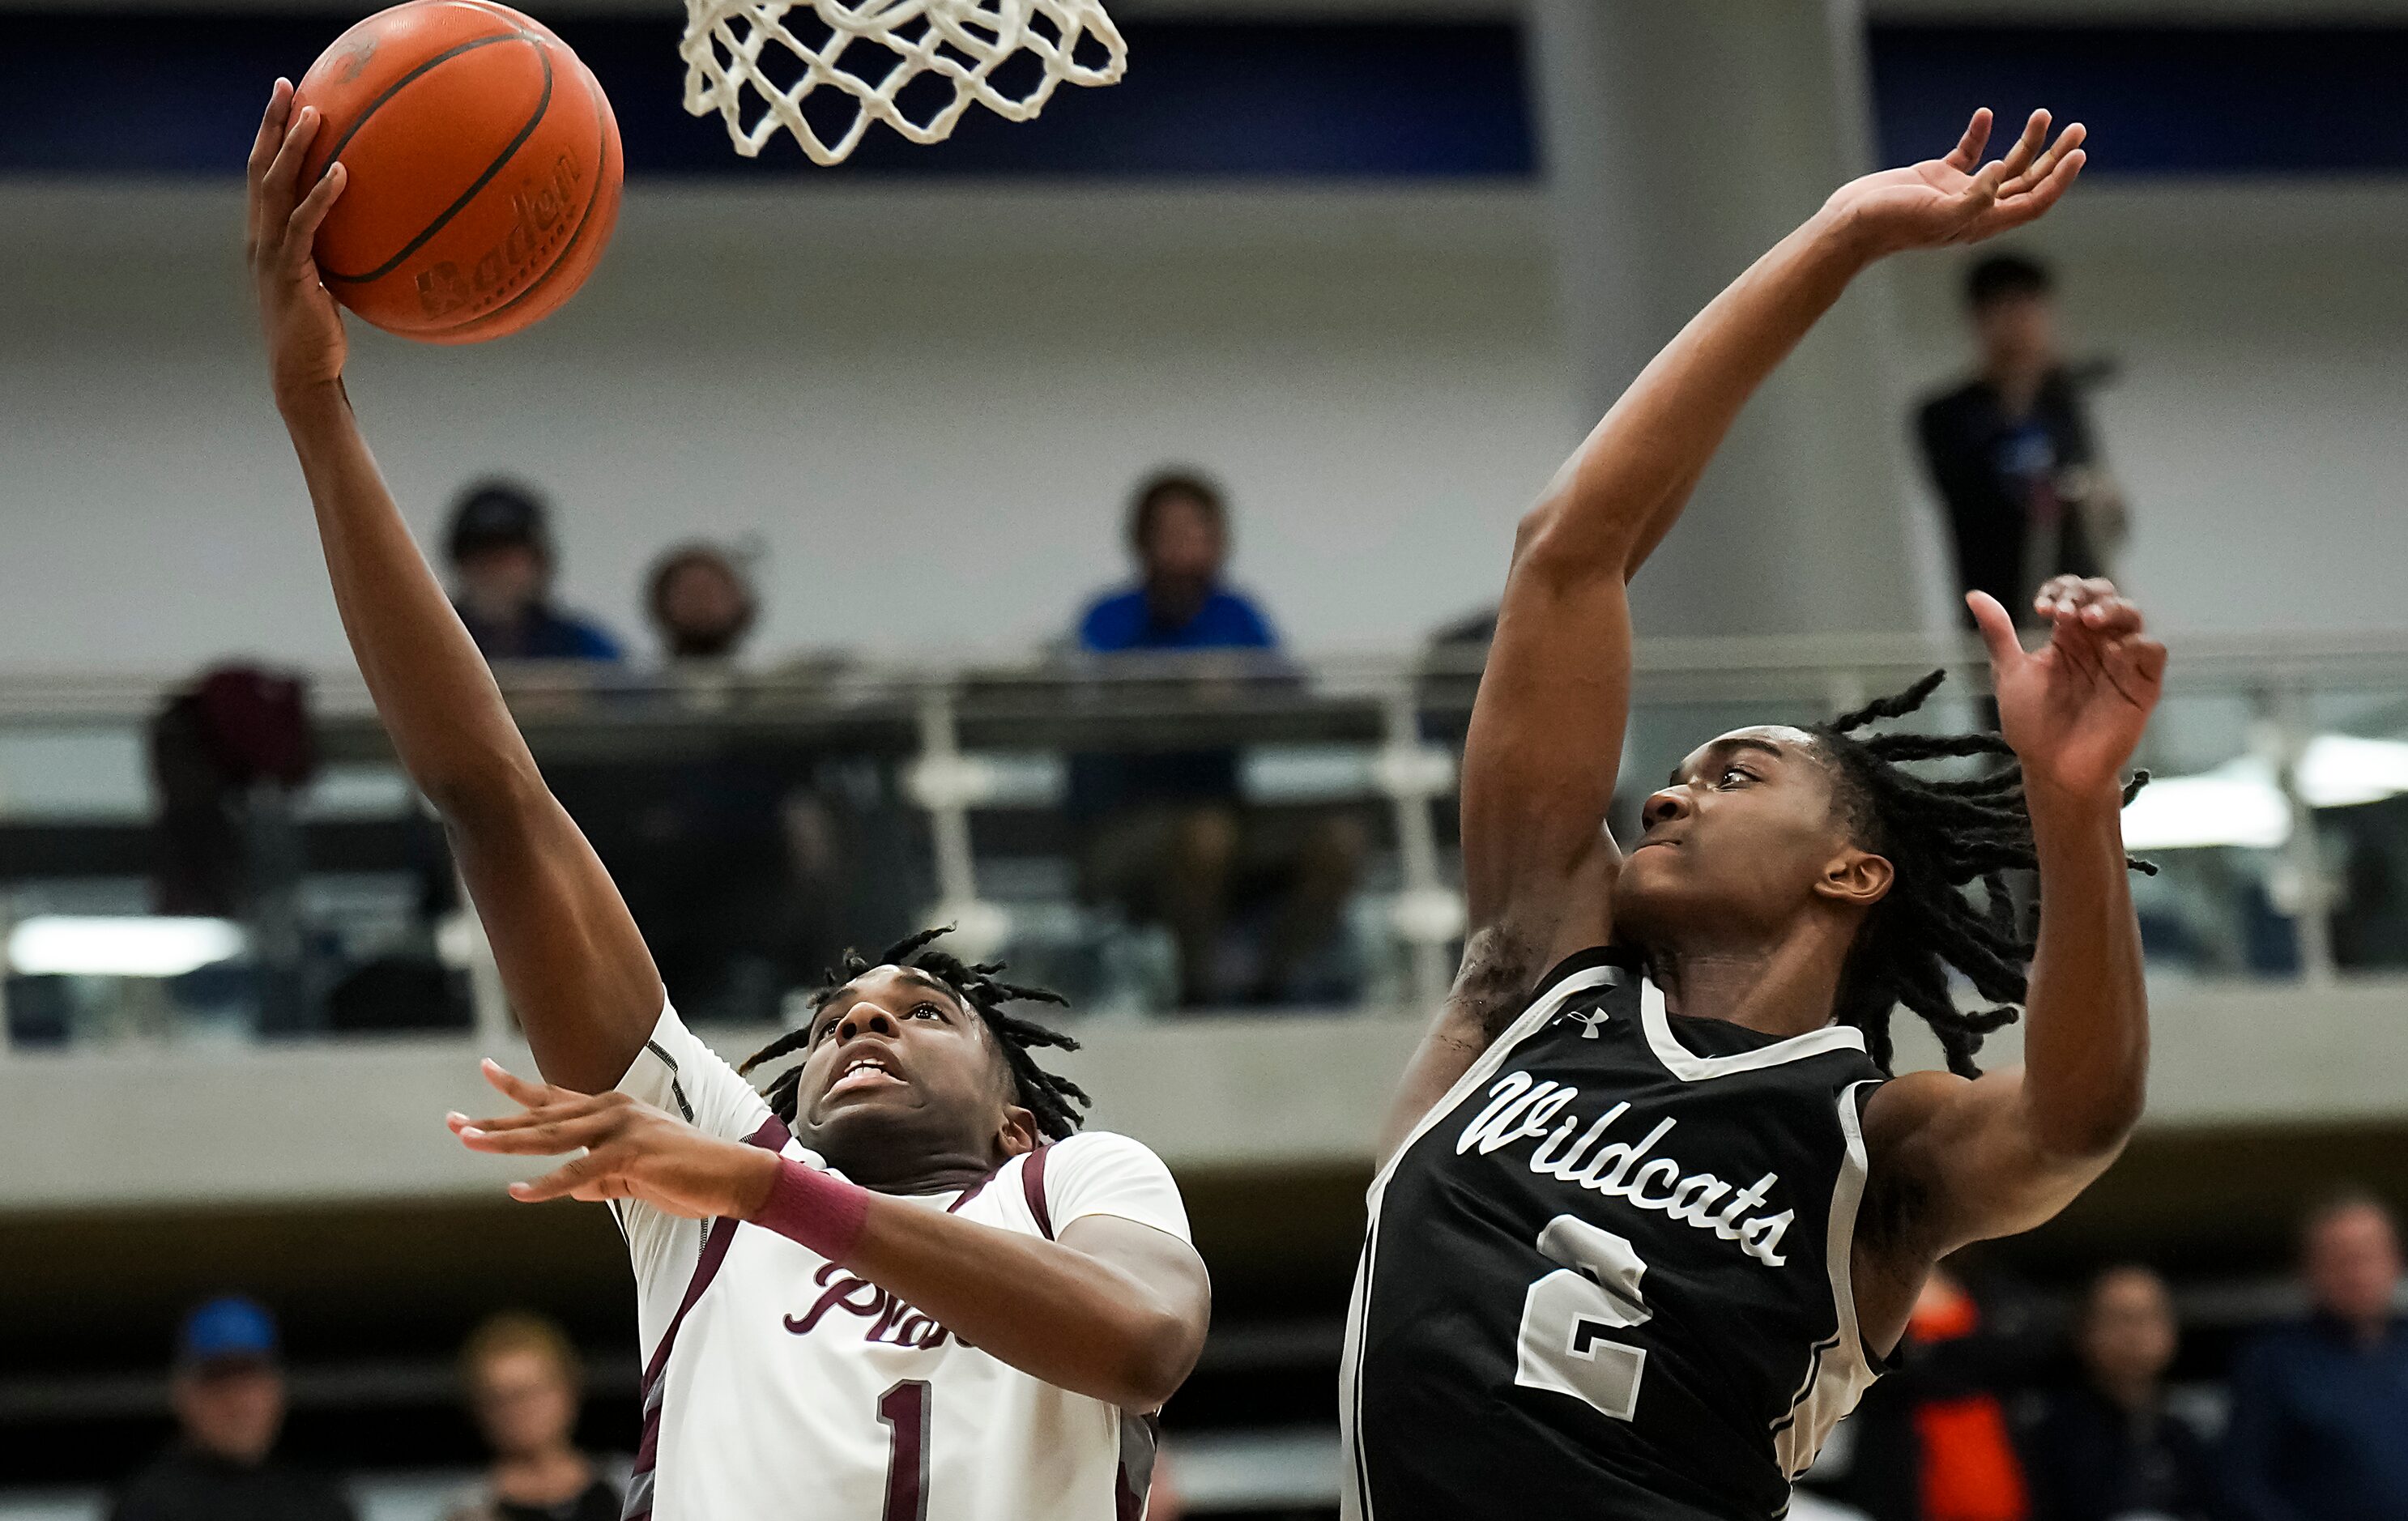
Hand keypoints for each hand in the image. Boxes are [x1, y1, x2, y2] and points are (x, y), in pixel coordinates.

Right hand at [246, 78, 349, 405]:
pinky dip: (321, 196)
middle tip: (287, 85)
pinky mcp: (289, 272)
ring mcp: (271, 254)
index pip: (262, 174)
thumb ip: (336, 255)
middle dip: (273, 124)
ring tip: (316, 113)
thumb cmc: (319, 334)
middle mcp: (260, 238)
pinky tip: (341, 172)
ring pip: (276, 187)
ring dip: (295, 147)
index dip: (269, 135)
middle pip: (260, 167)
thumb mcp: (327, 284)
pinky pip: (305, 225)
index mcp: (266, 237)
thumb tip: (373, 234)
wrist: (303, 375)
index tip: (285, 99)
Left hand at [449, 1059, 779, 1219]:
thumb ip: (600, 1179)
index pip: (556, 1098)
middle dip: (495, 1120)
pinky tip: (519, 1191)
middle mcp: (612, 1110)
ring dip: (507, 1141)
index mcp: (612, 1111)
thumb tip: (571, 1188)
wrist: (733, 1177)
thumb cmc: (688, 1177)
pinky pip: (579, 1171)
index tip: (485, 1071)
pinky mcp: (631, 1153)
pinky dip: (548, 1184)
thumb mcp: (634, 1178)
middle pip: (542, 1116)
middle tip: (454, 1124)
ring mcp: (621, 1128)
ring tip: (470, 1141)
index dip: (517, 1088)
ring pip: (551, 1137)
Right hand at [1826, 108, 2084, 256]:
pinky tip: (1984, 115)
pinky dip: (1979, 134)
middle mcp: (1976, 209)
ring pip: (2004, 166)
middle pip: (2028, 182)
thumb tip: (2001, 170)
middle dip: (2054, 156)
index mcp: (1982, 223)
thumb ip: (1974, 198)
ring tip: (2043, 115)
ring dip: (2026, 142)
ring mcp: (1957, 192)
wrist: (1849, 224)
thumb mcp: (1935, 215)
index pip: (2034, 202)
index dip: (2059, 180)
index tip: (2077, 153)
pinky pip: (1968, 153)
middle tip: (2077, 129)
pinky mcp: (1936, 177)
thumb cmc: (1889, 225)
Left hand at [1969, 577, 2166, 802]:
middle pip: (2105, 596)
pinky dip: (2137, 642)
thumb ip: (1998, 634)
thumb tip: (1974, 595)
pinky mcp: (2142, 685)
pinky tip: (2114, 649)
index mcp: (2067, 636)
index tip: (2041, 607)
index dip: (2061, 589)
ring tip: (2088, 619)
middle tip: (2062, 611)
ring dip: (2112, 609)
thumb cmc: (2032, 724)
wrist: (2052, 769)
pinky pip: (2153, 651)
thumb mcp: (2010, 673)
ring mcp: (2122, 662)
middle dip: (2085, 594)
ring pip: (2132, 615)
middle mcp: (2097, 643)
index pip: (2074, 594)